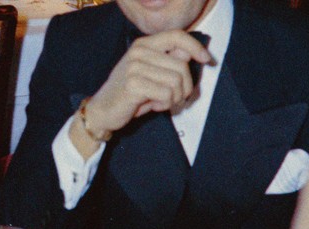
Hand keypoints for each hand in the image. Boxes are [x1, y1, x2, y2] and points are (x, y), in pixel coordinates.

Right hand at [86, 30, 211, 132]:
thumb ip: (168, 62)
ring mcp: (134, 67)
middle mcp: (138, 52)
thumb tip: (189, 54)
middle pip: (181, 65)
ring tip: (163, 103)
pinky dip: (165, 105)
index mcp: (143, 45)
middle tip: (177, 99)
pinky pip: (166, 94)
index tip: (207, 60)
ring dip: (175, 98)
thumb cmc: (129, 94)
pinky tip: (154, 106)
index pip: (176, 36)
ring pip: (176, 81)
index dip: (195, 47)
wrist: (101, 111)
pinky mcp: (133, 84)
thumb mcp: (151, 74)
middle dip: (185, 87)